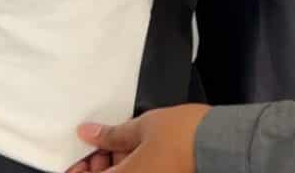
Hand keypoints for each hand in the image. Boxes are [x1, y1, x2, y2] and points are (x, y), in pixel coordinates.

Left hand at [64, 104, 209, 172]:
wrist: (216, 143)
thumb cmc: (182, 136)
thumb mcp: (143, 126)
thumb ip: (111, 134)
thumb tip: (88, 133)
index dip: (78, 169)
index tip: (81, 155)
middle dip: (97, 165)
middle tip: (101, 142)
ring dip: (115, 164)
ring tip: (121, 140)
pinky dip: (131, 166)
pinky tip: (136, 148)